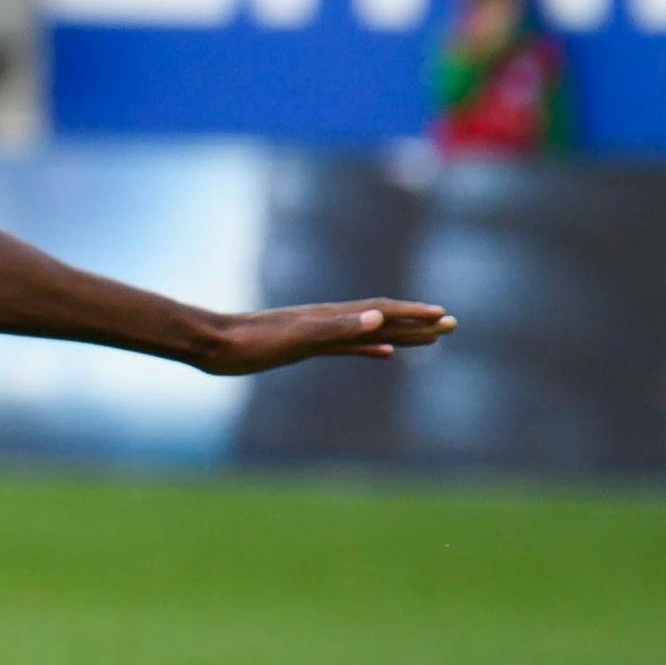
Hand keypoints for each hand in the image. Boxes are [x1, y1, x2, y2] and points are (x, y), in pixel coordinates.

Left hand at [189, 299, 454, 374]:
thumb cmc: (251, 343)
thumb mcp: (297, 339)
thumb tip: (378, 319)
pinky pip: (347, 346)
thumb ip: (337, 330)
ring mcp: (317, 332)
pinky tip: (383, 352)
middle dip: (419, 322)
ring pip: (369, 332)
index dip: (415, 315)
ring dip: (401, 334)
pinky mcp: (303, 346)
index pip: (383, 312)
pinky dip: (370, 348)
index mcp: (331, 317)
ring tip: (428, 338)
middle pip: (383, 319)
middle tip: (453, 325)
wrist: (212, 345)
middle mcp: (328, 320)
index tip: (445, 317)